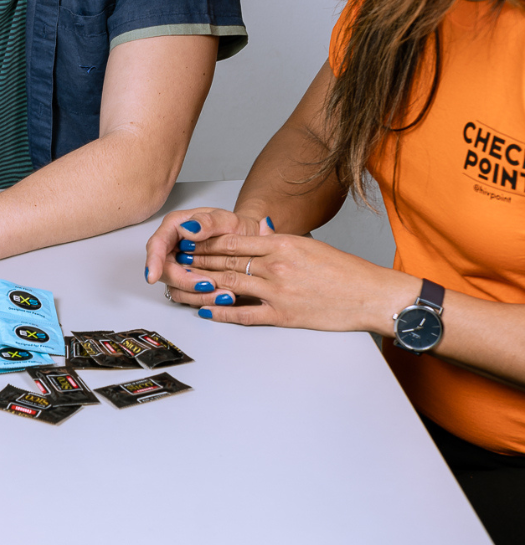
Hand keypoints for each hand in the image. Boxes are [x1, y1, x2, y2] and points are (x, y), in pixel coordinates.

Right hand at [145, 207, 272, 305]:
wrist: (249, 242)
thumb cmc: (235, 228)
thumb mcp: (226, 219)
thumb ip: (207, 222)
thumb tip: (186, 229)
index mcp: (175, 228)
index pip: (156, 244)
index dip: (153, 261)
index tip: (152, 276)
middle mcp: (172, 249)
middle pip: (164, 270)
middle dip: (184, 281)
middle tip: (208, 284)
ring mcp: (180, 268)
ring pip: (176, 288)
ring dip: (197, 295)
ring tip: (225, 294)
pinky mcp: (189, 284)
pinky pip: (189, 298)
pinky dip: (205, 300)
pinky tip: (224, 297)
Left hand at [161, 228, 415, 332]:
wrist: (370, 295)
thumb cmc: (343, 269)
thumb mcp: (308, 244)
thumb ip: (278, 239)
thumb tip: (257, 229)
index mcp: (280, 244)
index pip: (233, 241)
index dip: (206, 243)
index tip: (188, 243)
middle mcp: (275, 265)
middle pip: (225, 262)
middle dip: (196, 262)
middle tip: (174, 262)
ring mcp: (278, 291)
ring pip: (229, 286)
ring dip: (201, 286)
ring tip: (180, 285)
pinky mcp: (283, 315)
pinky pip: (245, 314)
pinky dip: (222, 313)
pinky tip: (205, 312)